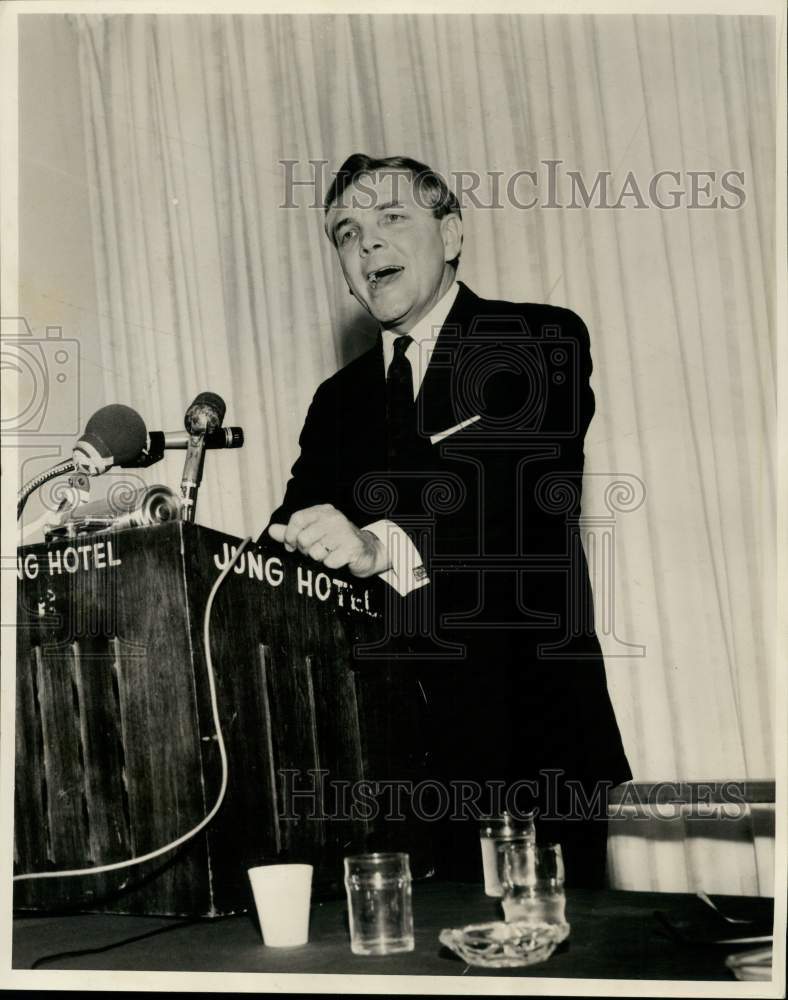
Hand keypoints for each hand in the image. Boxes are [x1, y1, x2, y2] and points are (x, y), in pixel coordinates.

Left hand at [268, 504, 390, 577]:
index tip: (291, 545)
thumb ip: (292, 532)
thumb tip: (272, 531)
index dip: (290, 535)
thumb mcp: (314, 533)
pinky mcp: (352, 548)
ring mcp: (344, 533)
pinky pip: (329, 562)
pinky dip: (331, 565)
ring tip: (329, 554)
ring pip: (315, 552)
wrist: (367, 551)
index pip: (297, 519)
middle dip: (306, 550)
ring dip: (319, 559)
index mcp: (323, 511)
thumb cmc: (337, 542)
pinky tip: (339, 559)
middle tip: (316, 551)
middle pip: (303, 538)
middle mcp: (334, 518)